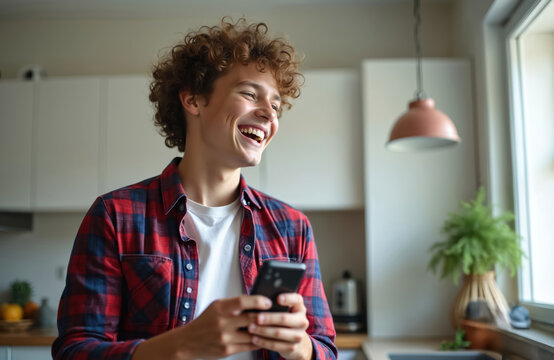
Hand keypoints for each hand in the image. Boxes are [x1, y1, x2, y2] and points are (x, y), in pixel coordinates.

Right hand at [132, 295, 271, 359]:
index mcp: (220, 308)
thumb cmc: (206, 321)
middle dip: (266, 316)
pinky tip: (265, 337)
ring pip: (253, 333)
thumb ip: (234, 304)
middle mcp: (222, 322)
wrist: (188, 342)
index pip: (242, 301)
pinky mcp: (228, 350)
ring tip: (275, 326)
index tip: (269, 302)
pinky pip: (249, 345)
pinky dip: (259, 340)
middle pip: (251, 318)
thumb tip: (258, 301)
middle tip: (277, 314)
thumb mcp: (216, 306)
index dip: (258, 301)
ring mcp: (225, 337)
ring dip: (265, 330)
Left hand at [247, 293, 312, 359]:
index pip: (296, 299)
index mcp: (299, 307)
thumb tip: (258, 300)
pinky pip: (276, 345)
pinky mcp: (292, 347)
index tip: (278, 298)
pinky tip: (254, 339)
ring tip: (251, 328)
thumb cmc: (285, 320)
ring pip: (279, 333)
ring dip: (263, 331)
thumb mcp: (285, 309)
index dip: (288, 298)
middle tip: (257, 317)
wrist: (297, 341)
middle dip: (269, 318)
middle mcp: (302, 320)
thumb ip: (275, 304)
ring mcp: (299, 335)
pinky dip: (263, 342)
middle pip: (285, 318)